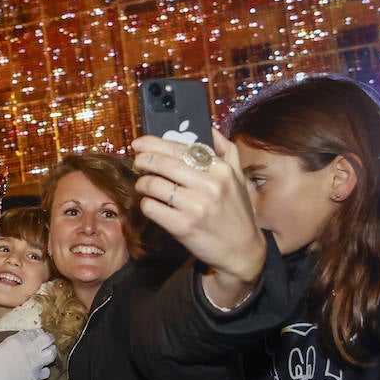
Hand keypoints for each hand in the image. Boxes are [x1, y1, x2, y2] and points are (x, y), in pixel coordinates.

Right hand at [0, 329, 55, 379]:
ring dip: (50, 352)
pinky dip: (44, 370)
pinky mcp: (36, 376)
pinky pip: (47, 371)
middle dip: (48, 339)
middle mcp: (29, 349)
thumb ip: (15, 343)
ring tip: (46, 354)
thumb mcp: (0, 347)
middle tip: (46, 342)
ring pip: (52, 353)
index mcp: (18, 339)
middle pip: (48, 339)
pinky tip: (39, 370)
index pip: (34, 331)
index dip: (36, 334)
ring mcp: (34, 363)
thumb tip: (22, 342)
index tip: (35, 337)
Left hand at [131, 131, 266, 301]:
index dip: (153, 143)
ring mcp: (195, 206)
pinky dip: (146, 204)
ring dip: (142, 183)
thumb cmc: (237, 212)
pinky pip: (151, 207)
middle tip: (137, 162)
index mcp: (220, 169)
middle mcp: (209, 185)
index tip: (139, 144)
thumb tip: (209, 129)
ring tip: (144, 185)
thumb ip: (226, 150)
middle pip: (162, 163)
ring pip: (153, 184)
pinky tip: (151, 204)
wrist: (242, 250)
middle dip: (142, 160)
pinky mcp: (183, 226)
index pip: (180, 148)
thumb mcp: (239, 177)